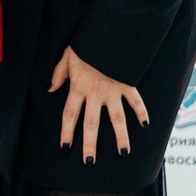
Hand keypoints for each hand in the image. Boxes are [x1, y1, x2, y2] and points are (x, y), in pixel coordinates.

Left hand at [50, 45, 148, 163]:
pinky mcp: (128, 85)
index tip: (65, 147)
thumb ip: (58, 74)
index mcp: (78, 87)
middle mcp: (95, 94)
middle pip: (91, 124)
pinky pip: (136, 101)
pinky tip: (146, 126)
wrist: (108, 32)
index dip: (67, 132)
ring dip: (120, 137)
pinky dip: (142, 113)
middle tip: (89, 162)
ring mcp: (113, 91)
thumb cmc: (86, 44)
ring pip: (116, 119)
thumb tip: (50, 89)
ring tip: (123, 153)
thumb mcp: (67, 56)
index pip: (69, 115)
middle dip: (89, 144)